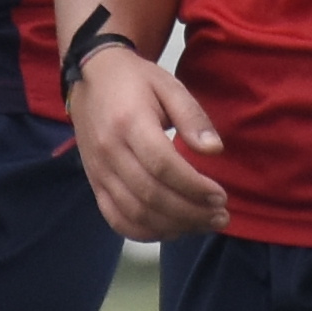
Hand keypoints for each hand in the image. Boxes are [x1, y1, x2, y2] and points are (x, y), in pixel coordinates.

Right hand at [67, 48, 228, 240]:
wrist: (90, 78)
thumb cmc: (135, 81)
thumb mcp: (169, 85)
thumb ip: (192, 117)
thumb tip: (214, 150)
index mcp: (128, 122)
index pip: (163, 166)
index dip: (194, 187)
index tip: (220, 196)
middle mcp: (109, 151)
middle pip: (150, 195)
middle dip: (191, 212)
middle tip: (221, 216)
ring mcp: (98, 171)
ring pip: (135, 213)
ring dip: (174, 226)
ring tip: (204, 223)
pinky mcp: (95, 184)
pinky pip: (117, 219)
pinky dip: (146, 232)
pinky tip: (173, 229)